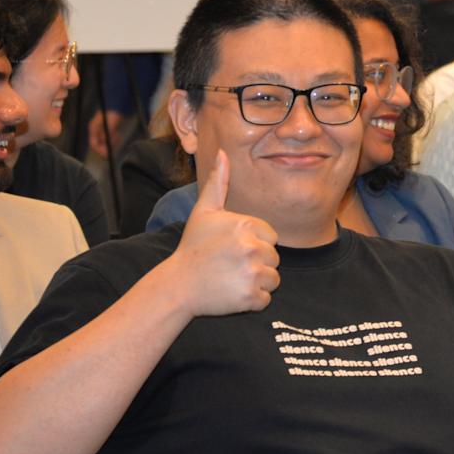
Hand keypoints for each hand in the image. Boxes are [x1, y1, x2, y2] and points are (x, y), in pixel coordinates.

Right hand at [164, 155, 279, 314]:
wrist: (178, 285)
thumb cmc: (193, 246)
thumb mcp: (204, 211)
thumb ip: (218, 182)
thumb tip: (223, 152)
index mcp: (245, 225)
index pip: (271, 237)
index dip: (254, 244)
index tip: (232, 249)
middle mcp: (251, 248)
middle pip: (274, 258)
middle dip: (257, 263)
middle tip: (230, 265)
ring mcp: (251, 274)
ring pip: (273, 279)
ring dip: (257, 282)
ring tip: (232, 278)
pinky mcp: (250, 298)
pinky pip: (266, 299)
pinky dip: (252, 300)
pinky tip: (232, 293)